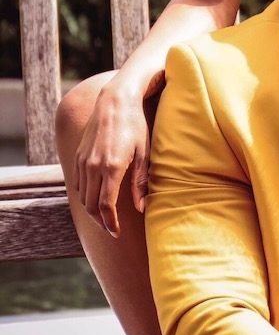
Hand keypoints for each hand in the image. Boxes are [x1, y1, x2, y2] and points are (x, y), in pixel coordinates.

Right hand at [74, 74, 161, 235]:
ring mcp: (83, 161)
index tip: (116, 233)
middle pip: (91, 205)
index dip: (111, 224)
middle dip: (101, 221)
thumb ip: (142, 182)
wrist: (115, 101)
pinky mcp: (79, 155)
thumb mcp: (145, 153)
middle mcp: (94, 167)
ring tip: (105, 217)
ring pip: (83, 196)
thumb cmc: (136, 125)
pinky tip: (96, 197)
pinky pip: (78, 183)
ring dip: (92, 210)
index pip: (106, 206)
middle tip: (111, 230)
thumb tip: (141, 207)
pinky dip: (85, 195)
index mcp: (112, 168)